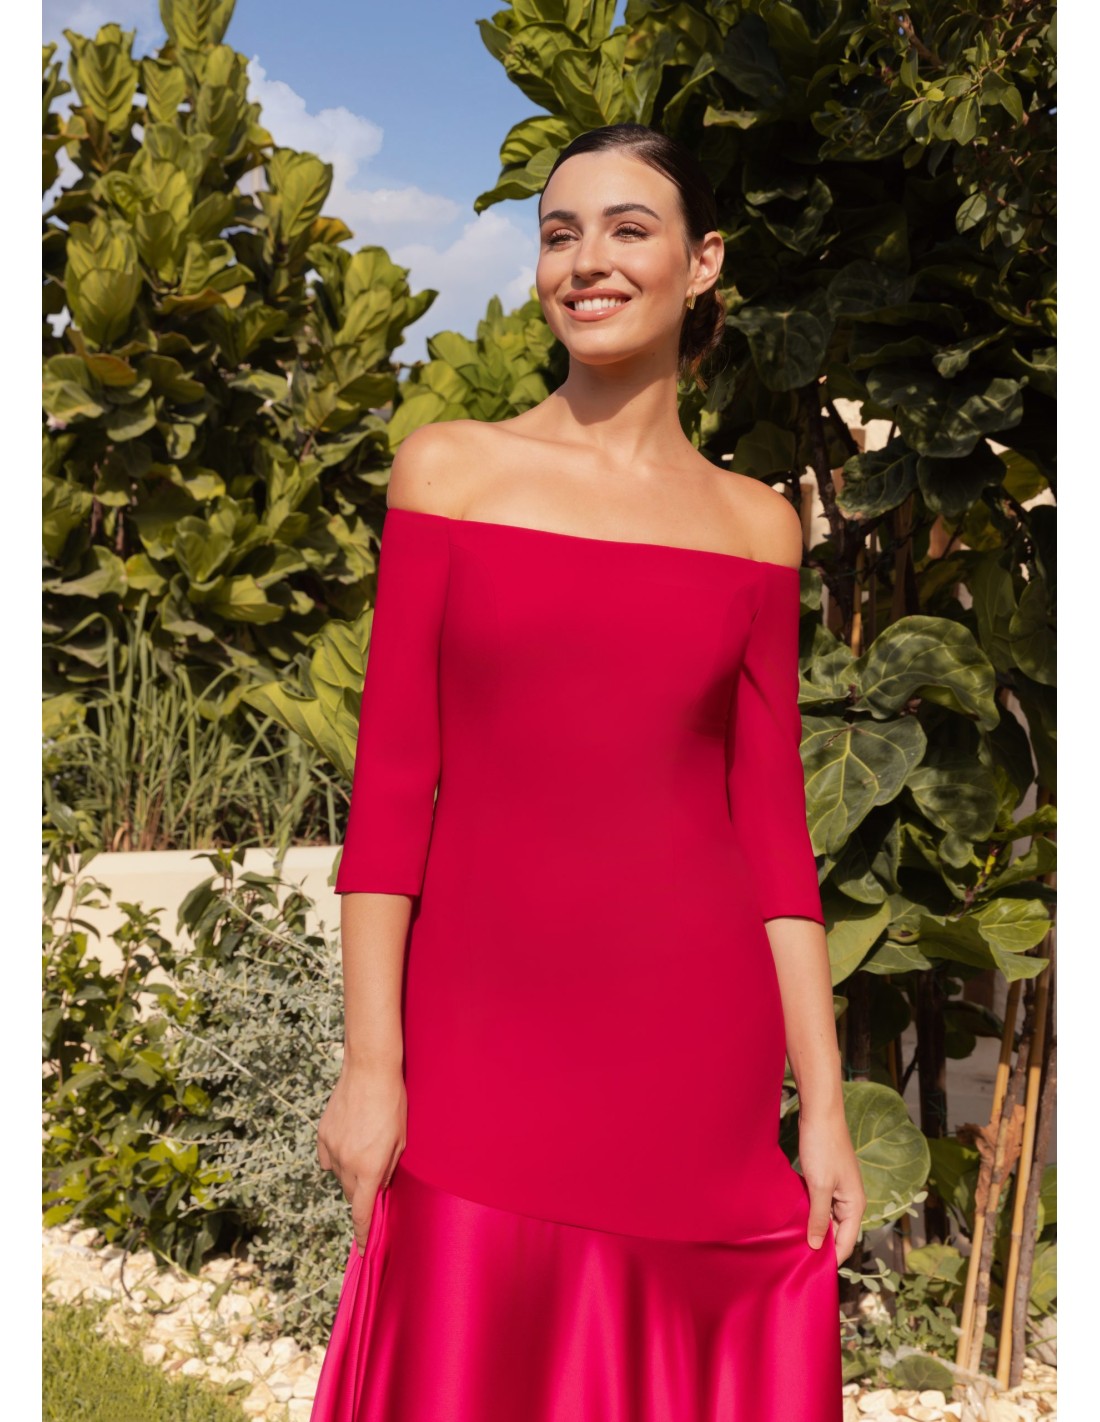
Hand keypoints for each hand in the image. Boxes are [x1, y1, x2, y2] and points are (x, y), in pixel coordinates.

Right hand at [317, 1062, 406, 1253]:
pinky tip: (348, 1140)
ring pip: (338, 1175)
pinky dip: (336, 1157)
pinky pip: (327, 1158)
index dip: (364, 1234)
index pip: (363, 1212)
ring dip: (350, 1172)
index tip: (364, 1249)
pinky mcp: (322, 1135)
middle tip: (374, 1172)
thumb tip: (379, 1187)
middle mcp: (346, 1162)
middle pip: (351, 1193)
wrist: (369, 1070)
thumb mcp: (401, 1140)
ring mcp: (331, 1148)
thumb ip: (389, 1169)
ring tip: (365, 1145)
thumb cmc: (393, 1103)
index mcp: (369, 1167)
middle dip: (363, 1192)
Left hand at [798, 1109, 865, 1267]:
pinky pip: (821, 1205)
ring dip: (814, 1229)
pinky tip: (795, 1218)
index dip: (830, 1259)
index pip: (846, 1243)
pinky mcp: (828, 1181)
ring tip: (793, 1242)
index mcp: (855, 1205)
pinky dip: (810, 1213)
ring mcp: (839, 1190)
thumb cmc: (822, 1148)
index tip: (811, 1271)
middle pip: (838, 1233)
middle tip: (797, 1259)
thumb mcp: (819, 1186)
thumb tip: (818, 1247)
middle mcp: (851, 1201)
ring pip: (828, 1220)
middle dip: (821, 1245)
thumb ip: (820, 1218)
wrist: (820, 1114)